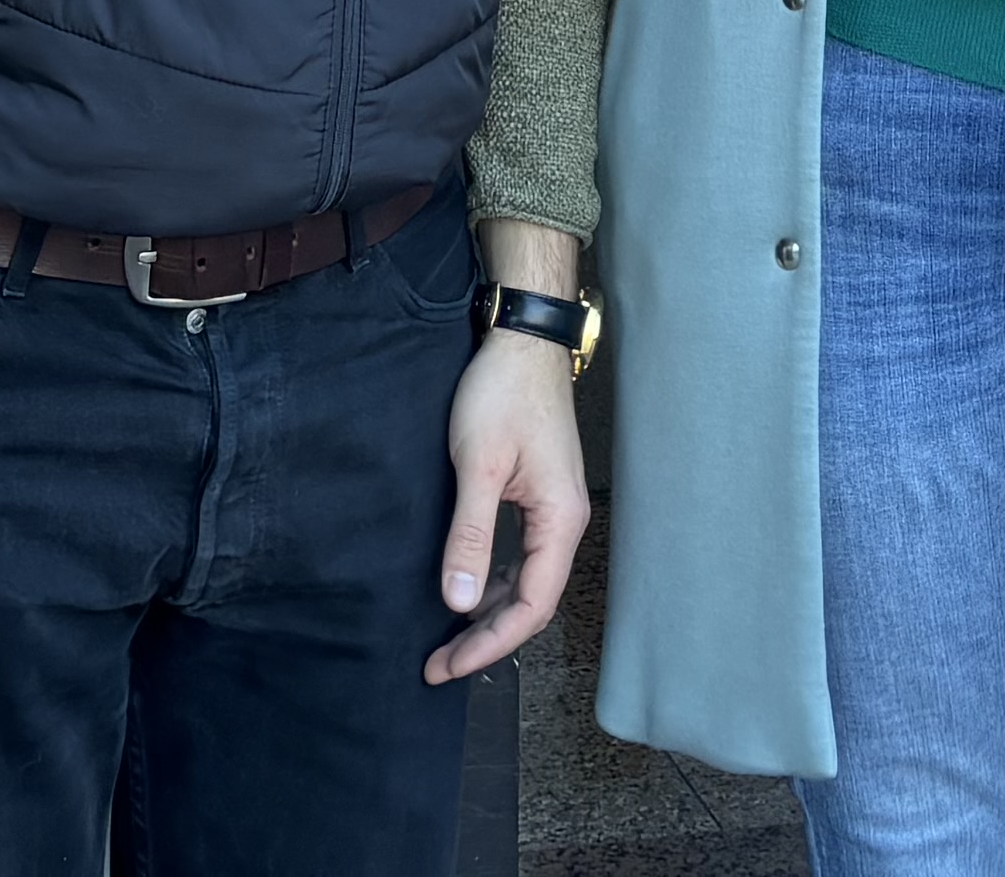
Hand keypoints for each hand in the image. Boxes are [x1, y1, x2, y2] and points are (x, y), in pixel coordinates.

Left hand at [427, 332, 588, 684]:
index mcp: (560, 521)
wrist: (522, 339)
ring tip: (447, 640)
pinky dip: (493, 583)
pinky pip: (521, 557)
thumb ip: (470, 535)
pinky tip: (466, 590)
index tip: (447, 666)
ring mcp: (554, 509)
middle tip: (438, 664)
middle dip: (486, 638)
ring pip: (526, 582)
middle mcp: (565, 522)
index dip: (489, 644)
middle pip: (532, 602)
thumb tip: (458, 603)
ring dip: (488, 614)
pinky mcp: (538, 495)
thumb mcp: (478, 464)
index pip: (531, 607)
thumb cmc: (502, 394)